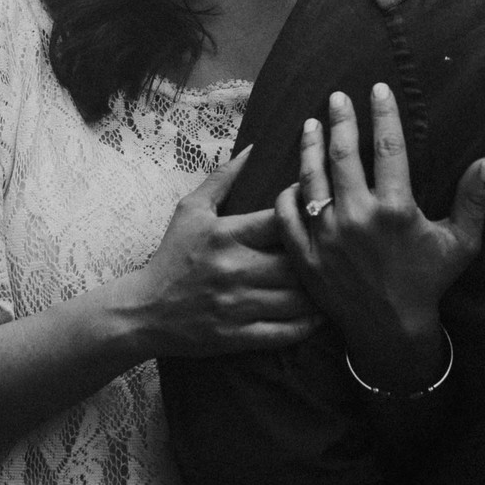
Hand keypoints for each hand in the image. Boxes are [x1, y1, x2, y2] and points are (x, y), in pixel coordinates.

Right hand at [113, 147, 323, 358]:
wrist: (144, 311)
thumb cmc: (173, 256)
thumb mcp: (191, 210)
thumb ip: (223, 178)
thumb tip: (253, 148)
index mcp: (225, 234)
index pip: (279, 219)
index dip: (306, 212)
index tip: (321, 210)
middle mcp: (234, 269)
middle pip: (296, 261)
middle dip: (320, 257)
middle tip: (339, 251)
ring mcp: (237, 306)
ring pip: (297, 299)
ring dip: (320, 291)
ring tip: (336, 281)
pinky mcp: (238, 336)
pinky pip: (285, 332)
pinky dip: (309, 324)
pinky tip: (321, 314)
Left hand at [274, 84, 484, 390]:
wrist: (390, 331)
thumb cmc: (428, 283)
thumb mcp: (460, 243)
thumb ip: (473, 200)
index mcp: (395, 210)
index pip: (388, 147)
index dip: (383, 113)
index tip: (378, 89)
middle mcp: (356, 217)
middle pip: (343, 154)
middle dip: (340, 119)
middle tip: (336, 97)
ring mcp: (326, 236)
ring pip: (311, 178)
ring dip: (309, 146)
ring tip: (310, 123)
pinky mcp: (304, 255)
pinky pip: (287, 214)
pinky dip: (288, 192)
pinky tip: (293, 177)